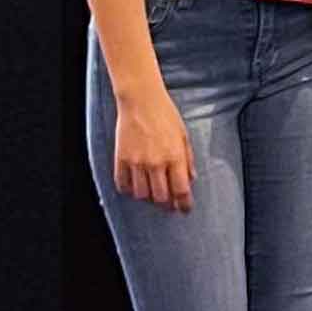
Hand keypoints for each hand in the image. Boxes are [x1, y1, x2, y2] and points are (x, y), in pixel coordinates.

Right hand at [113, 87, 195, 211]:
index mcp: (174, 156)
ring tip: (153, 194)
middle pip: (160, 197)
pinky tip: (135, 187)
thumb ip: (188, 159)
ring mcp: (136, 162)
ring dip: (148, 198)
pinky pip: (123, 184)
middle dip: (167, 205)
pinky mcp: (121, 159)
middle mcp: (155, 162)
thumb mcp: (184, 135)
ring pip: (141, 194)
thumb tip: (191, 179)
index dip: (184, 204)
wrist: (141, 101)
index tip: (185, 210)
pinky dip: (129, 190)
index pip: (181, 190)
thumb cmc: (165, 115)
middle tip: (170, 204)